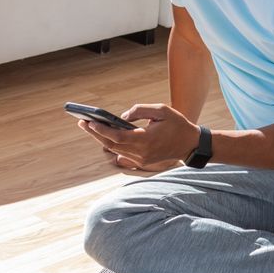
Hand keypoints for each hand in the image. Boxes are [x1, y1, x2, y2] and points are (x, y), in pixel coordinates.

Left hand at [78, 102, 199, 170]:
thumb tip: (122, 116)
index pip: (118, 137)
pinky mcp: (142, 162)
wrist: (191, 144)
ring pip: (115, 150)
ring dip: (101, 138)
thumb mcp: (161, 110)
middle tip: (82, 122)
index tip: (90, 122)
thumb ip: (139, 111)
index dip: (102, 130)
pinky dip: (112, 143)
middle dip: (96, 133)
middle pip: (112, 145)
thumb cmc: (177, 124)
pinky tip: (104, 134)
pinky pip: (122, 153)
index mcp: (146, 140)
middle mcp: (142, 153)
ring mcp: (141, 160)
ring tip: (89, 126)